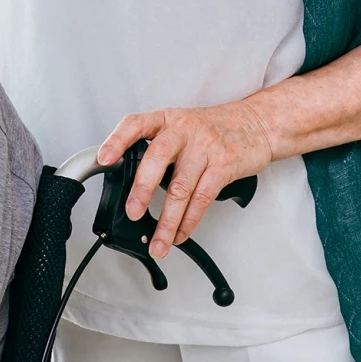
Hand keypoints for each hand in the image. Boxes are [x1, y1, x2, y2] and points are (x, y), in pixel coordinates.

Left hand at [98, 99, 275, 258]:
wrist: (256, 123)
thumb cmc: (213, 128)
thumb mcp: (180, 125)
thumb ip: (157, 146)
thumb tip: (131, 181)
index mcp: (166, 120)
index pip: (135, 124)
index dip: (117, 140)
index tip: (104, 159)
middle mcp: (183, 131)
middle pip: (157, 158)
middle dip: (142, 189)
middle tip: (133, 213)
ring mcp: (205, 148)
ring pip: (181, 188)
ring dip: (168, 221)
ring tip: (158, 242)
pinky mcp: (224, 166)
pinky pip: (202, 198)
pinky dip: (189, 221)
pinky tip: (180, 233)